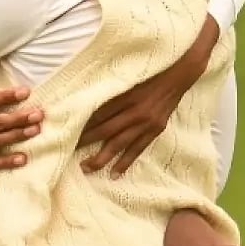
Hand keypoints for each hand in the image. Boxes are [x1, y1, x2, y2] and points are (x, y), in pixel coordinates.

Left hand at [78, 15, 219, 176]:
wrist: (179, 74)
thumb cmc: (150, 72)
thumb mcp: (127, 76)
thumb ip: (110, 89)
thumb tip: (86, 100)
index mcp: (125, 95)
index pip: (98, 113)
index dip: (81, 124)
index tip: (65, 131)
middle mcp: (135, 111)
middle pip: (105, 130)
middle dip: (85, 142)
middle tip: (68, 152)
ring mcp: (146, 123)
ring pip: (119, 144)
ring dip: (102, 157)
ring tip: (86, 167)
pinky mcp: (155, 130)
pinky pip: (138, 149)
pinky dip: (125, 162)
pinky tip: (114, 173)